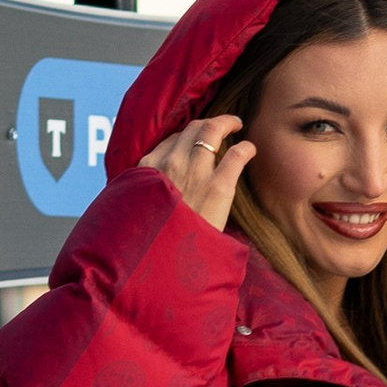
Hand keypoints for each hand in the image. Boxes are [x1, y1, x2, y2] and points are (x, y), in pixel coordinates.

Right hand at [143, 113, 253, 231]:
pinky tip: (250, 150)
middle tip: (222, 125)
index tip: (195, 141)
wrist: (163, 262)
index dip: (187, 137)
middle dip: (209, 123)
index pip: (171, 140)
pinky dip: (246, 148)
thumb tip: (150, 193)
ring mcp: (195, 172)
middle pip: (193, 129)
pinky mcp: (219, 186)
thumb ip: (144, 193)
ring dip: (227, 123)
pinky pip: (237, 154)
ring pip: (213, 131)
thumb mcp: (135, 210)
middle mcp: (171, 164)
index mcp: (148, 169)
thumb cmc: (149, 240)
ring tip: (236, 124)